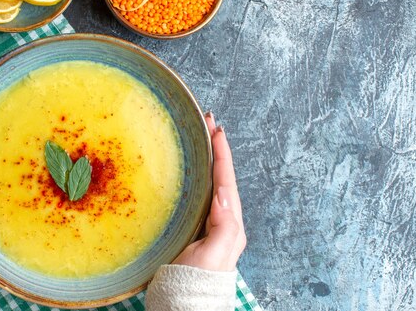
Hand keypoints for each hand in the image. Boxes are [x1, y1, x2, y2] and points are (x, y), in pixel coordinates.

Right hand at [173, 112, 245, 270]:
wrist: (185, 308)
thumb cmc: (197, 283)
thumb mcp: (214, 255)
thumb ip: (224, 225)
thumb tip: (222, 192)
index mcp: (230, 224)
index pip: (226, 180)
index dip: (222, 153)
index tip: (215, 128)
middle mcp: (223, 221)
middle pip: (221, 177)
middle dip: (216, 150)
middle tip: (207, 124)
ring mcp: (209, 225)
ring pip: (210, 185)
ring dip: (207, 162)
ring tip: (200, 140)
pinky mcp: (195, 230)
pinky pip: (199, 196)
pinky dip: (197, 179)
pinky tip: (188, 174)